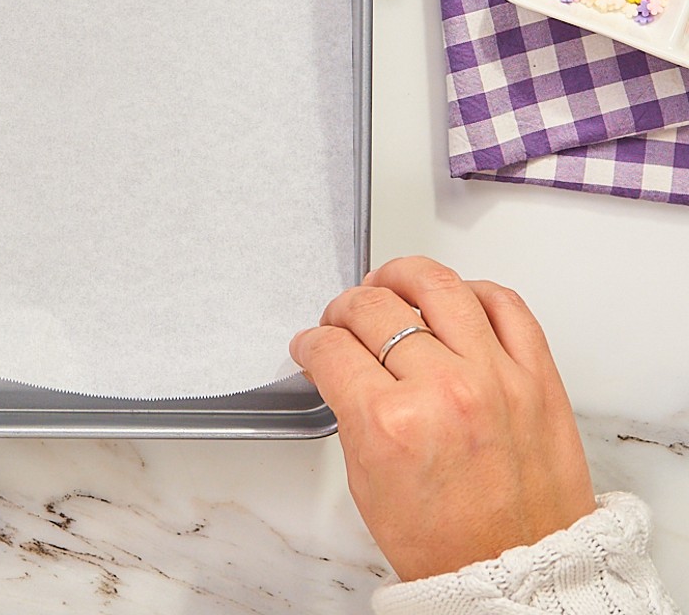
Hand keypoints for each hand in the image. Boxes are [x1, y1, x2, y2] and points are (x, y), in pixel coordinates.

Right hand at [289, 256, 595, 582]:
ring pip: (438, 285)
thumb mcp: (365, 478)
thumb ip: (350, 408)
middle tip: (343, 321)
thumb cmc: (445, 540)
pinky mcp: (538, 376)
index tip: (313, 344)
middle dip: (344, 309)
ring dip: (401, 277)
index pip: (331, 348)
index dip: (311, 342)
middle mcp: (443, 391)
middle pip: (374, 307)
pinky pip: (505, 304)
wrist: (518, 572)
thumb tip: (340, 362)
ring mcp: (496, 377)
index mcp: (390, 424)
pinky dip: (472, 291)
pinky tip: (452, 301)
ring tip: (391, 287)